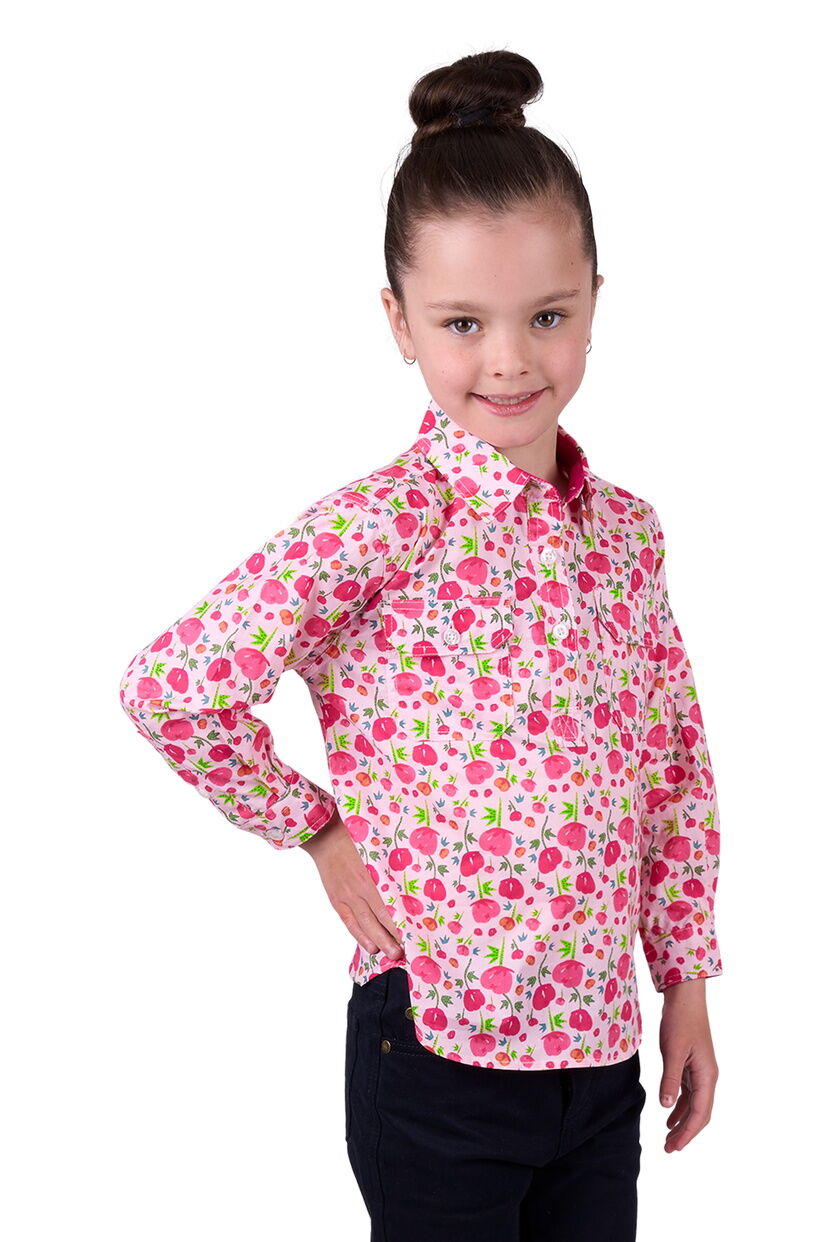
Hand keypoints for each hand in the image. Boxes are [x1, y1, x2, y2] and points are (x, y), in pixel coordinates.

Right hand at [299, 812, 404, 961]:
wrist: (326, 836)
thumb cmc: (354, 838)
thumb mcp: (377, 847)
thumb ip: (390, 864)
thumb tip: (410, 881)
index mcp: (374, 873)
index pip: (391, 904)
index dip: (403, 920)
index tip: (416, 931)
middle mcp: (361, 887)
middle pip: (380, 918)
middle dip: (393, 937)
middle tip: (406, 951)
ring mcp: (347, 895)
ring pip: (365, 923)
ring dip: (379, 940)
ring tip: (391, 954)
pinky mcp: (337, 899)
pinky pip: (349, 921)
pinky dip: (359, 935)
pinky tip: (370, 946)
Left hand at [658, 979, 718, 1152]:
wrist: (685, 997)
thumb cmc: (680, 1021)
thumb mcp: (673, 1051)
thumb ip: (670, 1079)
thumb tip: (666, 1107)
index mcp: (707, 1076)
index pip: (699, 1113)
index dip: (687, 1132)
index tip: (673, 1147)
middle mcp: (708, 1077)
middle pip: (700, 1113)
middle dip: (686, 1132)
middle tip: (669, 1149)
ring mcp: (701, 1071)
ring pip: (694, 1104)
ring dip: (682, 1121)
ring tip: (668, 1137)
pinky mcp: (692, 1065)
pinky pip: (688, 1092)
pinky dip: (680, 1105)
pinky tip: (669, 1113)